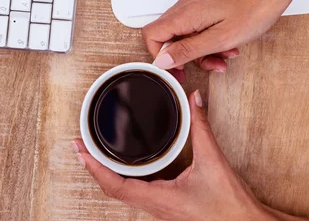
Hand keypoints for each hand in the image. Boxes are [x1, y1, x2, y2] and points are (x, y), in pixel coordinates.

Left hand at [72, 91, 271, 220]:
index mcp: (160, 199)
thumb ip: (201, 127)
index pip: (116, 185)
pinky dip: (125, 177)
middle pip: (114, 189)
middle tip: (81, 146)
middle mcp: (156, 206)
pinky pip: (138, 192)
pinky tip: (128, 165)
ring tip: (96, 153)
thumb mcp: (212, 161)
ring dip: (107, 173)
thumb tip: (193, 100)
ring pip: (125, 192)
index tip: (80, 150)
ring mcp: (161, 208)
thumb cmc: (229, 206)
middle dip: (94, 167)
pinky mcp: (169, 206)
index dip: (94, 167)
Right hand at [143, 0, 301, 71]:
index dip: (160, 57)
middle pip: (168, 36)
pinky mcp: (207, 4)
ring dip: (201, 50)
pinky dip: (209, 40)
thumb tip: (162, 60)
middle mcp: (187, 4)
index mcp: (186, 12)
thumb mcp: (221, 38)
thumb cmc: (255, 8)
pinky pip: (198, 26)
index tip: (176, 71)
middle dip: (186, 57)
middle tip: (205, 67)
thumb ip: (188, 50)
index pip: (152, 35)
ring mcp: (197, 3)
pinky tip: (228, 45)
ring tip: (223, 58)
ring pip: (185, 33)